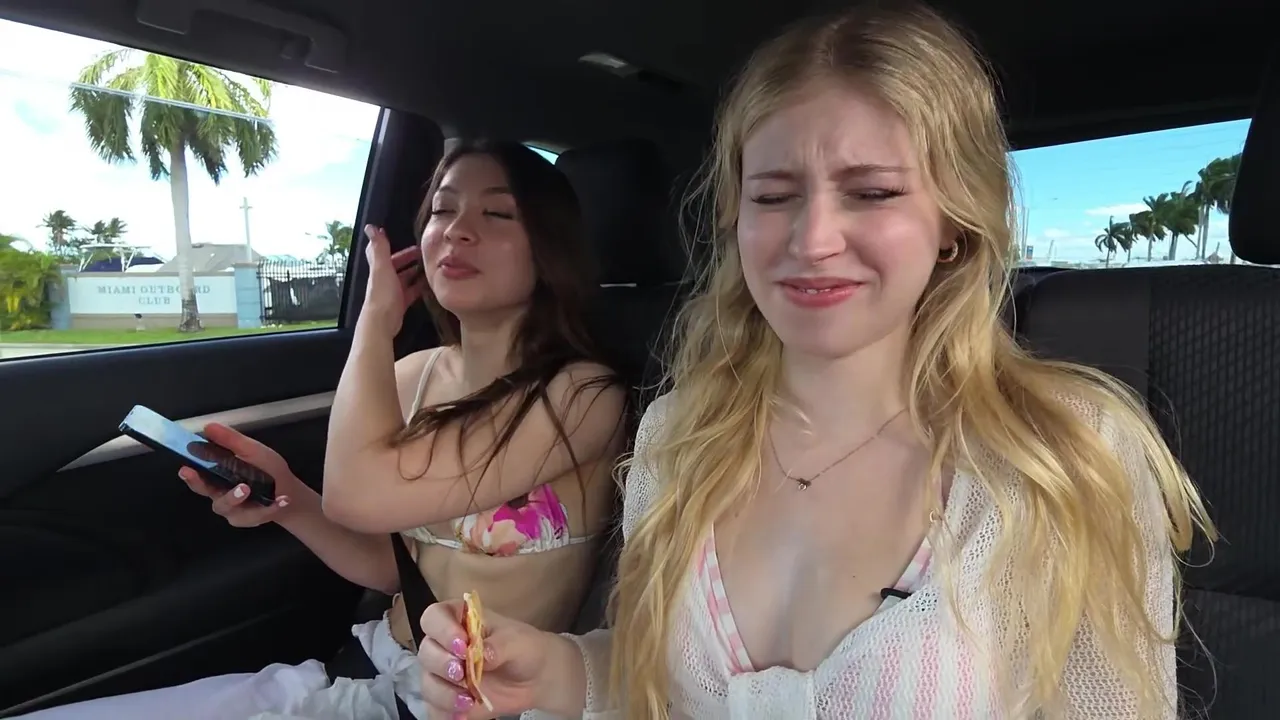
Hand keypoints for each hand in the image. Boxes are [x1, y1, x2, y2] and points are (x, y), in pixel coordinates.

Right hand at [178, 423, 300, 527]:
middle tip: (234, 486)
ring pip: (229, 507)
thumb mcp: (252, 450)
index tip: (185, 470)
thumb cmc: (266, 469)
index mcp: (218, 476)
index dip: (191, 475)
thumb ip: (231, 441)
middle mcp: (221, 494)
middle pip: (208, 494)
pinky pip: (256, 516)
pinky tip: (283, 499)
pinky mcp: (249, 519)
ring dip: (237, 498)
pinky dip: (271, 507)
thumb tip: (208, 426)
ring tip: (248, 488)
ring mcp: (234, 510)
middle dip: (210, 489)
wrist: (288, 490)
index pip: (199, 476)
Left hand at [360, 224, 426, 338]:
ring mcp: (392, 292)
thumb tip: (370, 226)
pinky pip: (411, 292)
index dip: (390, 245)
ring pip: (405, 278)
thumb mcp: (382, 267)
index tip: (401, 238)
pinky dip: (419, 287)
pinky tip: (429, 285)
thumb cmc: (382, 293)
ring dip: (415, 272)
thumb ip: (379, 248)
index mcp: (379, 268)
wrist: (382, 322)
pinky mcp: (400, 304)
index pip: (382, 252)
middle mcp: (384, 279)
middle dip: (408, 258)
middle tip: (424, 253)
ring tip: (430, 267)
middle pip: (396, 265)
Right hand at [417, 600, 547, 718]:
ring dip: (443, 694)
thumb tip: (480, 655)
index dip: (442, 630)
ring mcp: (443, 674)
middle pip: (426, 651)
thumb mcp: (517, 641)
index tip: (462, 645)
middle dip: (441, 664)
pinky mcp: (447, 700)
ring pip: (427, 683)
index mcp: (458, 620)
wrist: (535, 677)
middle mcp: (444, 645)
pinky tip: (463, 715)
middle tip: (461, 673)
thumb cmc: (523, 648)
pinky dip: (444, 713)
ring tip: (469, 700)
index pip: (434, 617)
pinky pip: (434, 709)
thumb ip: (498, 646)